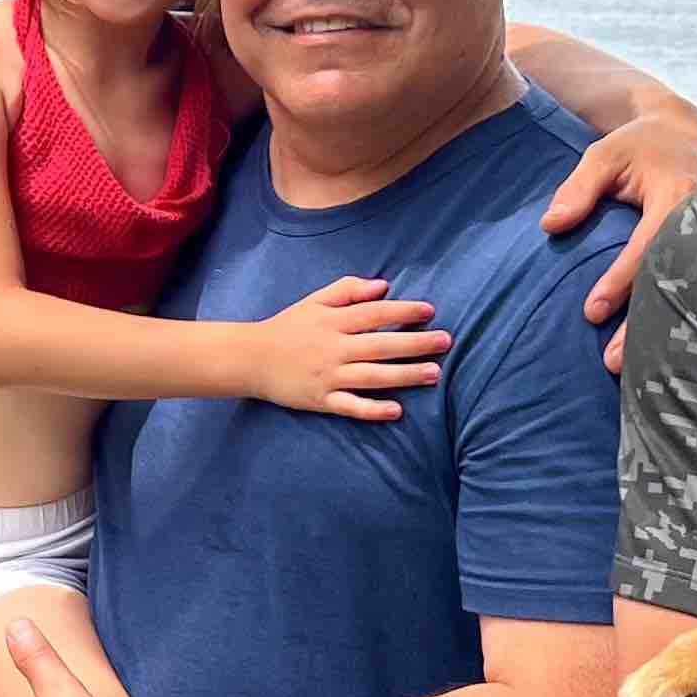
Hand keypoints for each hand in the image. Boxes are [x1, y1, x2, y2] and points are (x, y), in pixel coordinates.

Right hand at [248, 276, 448, 420]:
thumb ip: (348, 291)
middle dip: (415, 343)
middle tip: (445, 341)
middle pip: (380, 344)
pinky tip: (396, 410)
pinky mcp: (321, 400)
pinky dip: (373, 409)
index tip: (429, 310)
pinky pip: (350, 406)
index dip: (403, 310)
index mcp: (333, 321)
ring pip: (372, 375)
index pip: (374, 313)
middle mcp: (333, 348)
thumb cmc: (288, 327)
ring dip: (404, 374)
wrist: (251, 358)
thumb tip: (384, 286)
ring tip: (434, 373)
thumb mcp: (314, 301)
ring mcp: (328, 376)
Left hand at [544, 107, 696, 372]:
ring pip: (685, 292)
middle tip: (611, 361)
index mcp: (678, 194)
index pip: (645, 247)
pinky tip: (657, 348)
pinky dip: (674, 316)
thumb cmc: (640, 145)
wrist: (688, 134)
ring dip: (659, 330)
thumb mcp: (605, 154)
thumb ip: (579, 188)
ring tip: (633, 368)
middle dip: (640, 323)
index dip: (619, 281)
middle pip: (670, 282)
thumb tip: (550, 226)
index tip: (590, 311)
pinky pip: (692, 287)